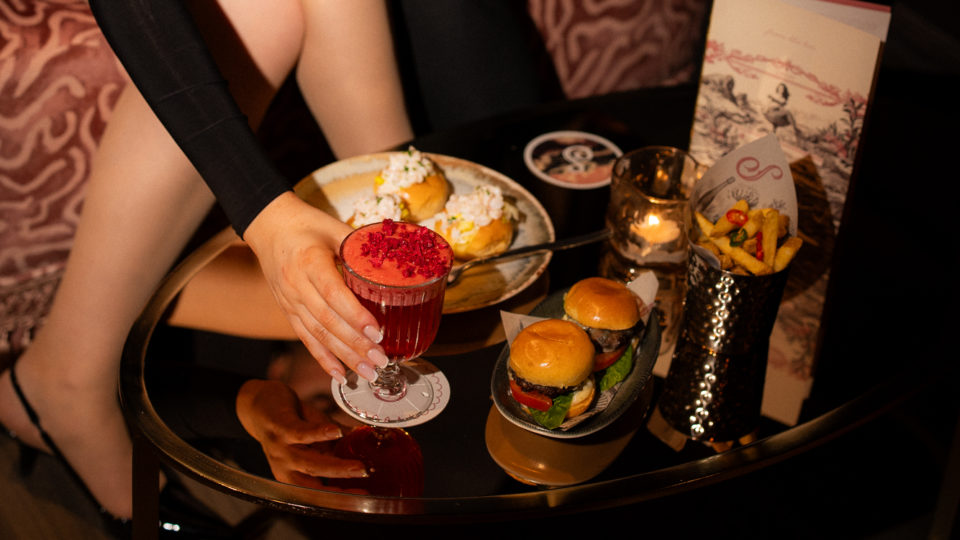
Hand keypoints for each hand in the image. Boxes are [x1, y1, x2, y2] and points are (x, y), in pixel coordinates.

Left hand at [236, 379, 366, 489]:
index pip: (317, 493)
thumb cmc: (290, 423)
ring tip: (357, 466)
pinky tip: (334, 432)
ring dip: (335, 466)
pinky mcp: (279, 429)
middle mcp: (285, 467)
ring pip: (308, 463)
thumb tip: (362, 441)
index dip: (339, 498)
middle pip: (313, 482)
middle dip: (341, 484)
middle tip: (365, 478)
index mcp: (293, 474)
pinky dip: (319, 434)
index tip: (364, 495)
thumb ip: (334, 442)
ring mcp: (280, 449)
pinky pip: (300, 434)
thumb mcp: (315, 437)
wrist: (258, 403)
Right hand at [243, 191, 388, 382]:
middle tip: (381, 360)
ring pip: (317, 334)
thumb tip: (396, 266)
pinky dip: (323, 359)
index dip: (356, 315)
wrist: (268, 226)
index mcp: (309, 261)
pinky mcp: (287, 311)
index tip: (378, 332)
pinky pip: (305, 338)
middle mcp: (296, 285)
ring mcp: (289, 301)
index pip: (333, 294)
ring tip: (369, 373)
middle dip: (356, 345)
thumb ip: (361, 249)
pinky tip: (340, 375)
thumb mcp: (335, 228)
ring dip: (344, 357)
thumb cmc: (307, 224)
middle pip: (327, 321)